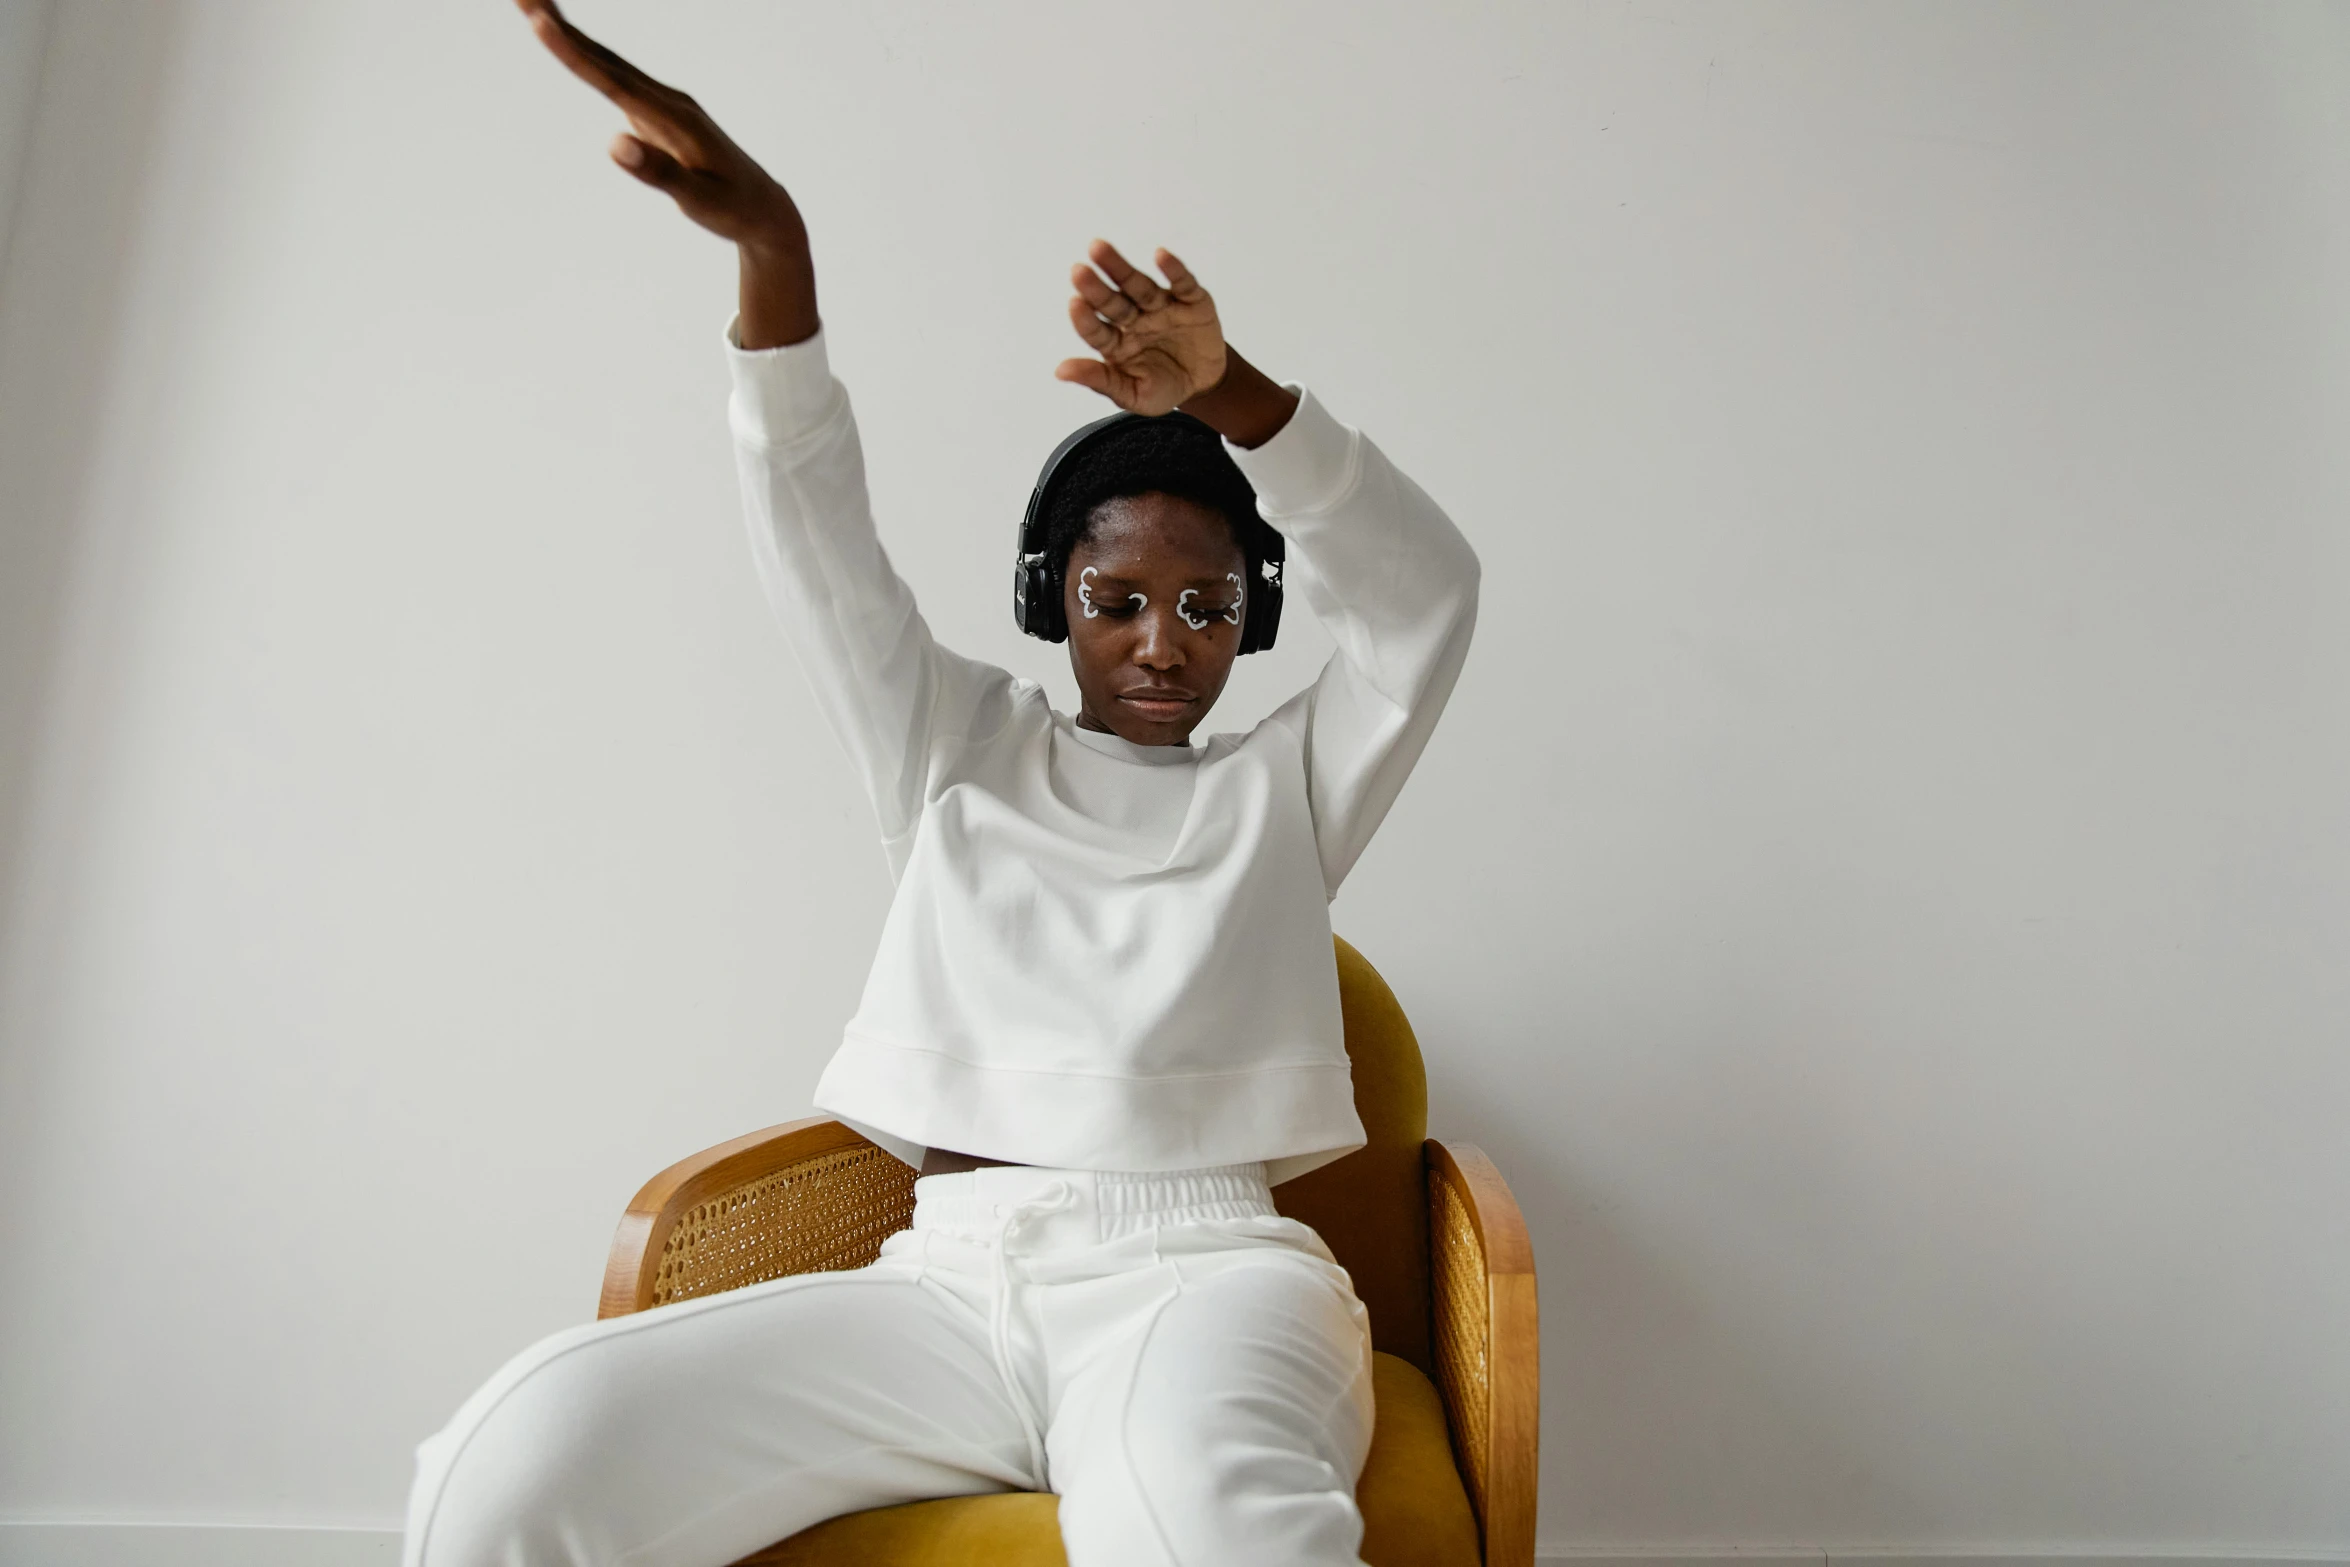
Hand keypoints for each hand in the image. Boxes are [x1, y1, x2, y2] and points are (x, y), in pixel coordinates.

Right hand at [517, 0, 816, 346]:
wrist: (765, 209)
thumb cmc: (734, 209)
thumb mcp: (700, 201)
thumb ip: (659, 173)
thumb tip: (614, 143)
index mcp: (674, 118)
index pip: (612, 80)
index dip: (572, 51)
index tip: (538, 20)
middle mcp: (667, 101)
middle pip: (605, 58)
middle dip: (560, 25)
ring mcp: (663, 104)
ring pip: (608, 63)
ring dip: (569, 34)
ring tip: (533, 7)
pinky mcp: (659, 113)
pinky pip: (615, 78)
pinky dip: (587, 57)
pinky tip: (568, 43)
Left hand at [1055, 241, 1227, 416]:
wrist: (1204, 384)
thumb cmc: (1163, 389)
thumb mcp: (1133, 394)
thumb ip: (1101, 381)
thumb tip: (1059, 371)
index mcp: (1116, 343)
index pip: (1097, 331)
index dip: (1086, 319)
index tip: (1074, 304)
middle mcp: (1133, 319)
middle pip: (1112, 302)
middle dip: (1096, 287)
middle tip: (1078, 271)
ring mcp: (1161, 307)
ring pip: (1139, 285)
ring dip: (1120, 268)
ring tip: (1098, 249)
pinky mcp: (1190, 299)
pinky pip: (1182, 282)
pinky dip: (1173, 269)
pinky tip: (1161, 256)